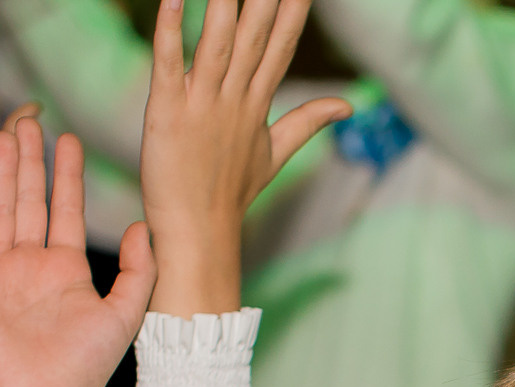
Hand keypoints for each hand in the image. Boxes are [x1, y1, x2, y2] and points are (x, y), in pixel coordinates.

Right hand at [0, 119, 155, 386]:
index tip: (68, 139)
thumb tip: (142, 224)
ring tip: (2, 137)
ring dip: (0, 177)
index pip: (64, 210)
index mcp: (64, 269)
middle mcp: (29, 266)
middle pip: (27, 202)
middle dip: (27, 163)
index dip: (66, 176)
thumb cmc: (86, 366)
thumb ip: (138, 269)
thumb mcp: (124, 314)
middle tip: (26, 120)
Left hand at [140, 0, 346, 314]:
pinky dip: (170, 32)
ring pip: (216, 42)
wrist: (197, 235)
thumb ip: (307, 121)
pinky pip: (168, 64)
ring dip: (223, 3)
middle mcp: (234, 99)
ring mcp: (202, 105)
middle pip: (253, 35)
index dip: (294, 10)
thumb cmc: (228, 194)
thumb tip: (347, 105)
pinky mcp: (166, 112)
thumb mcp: (273, 154)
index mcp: (256, 104)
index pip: (281, 46)